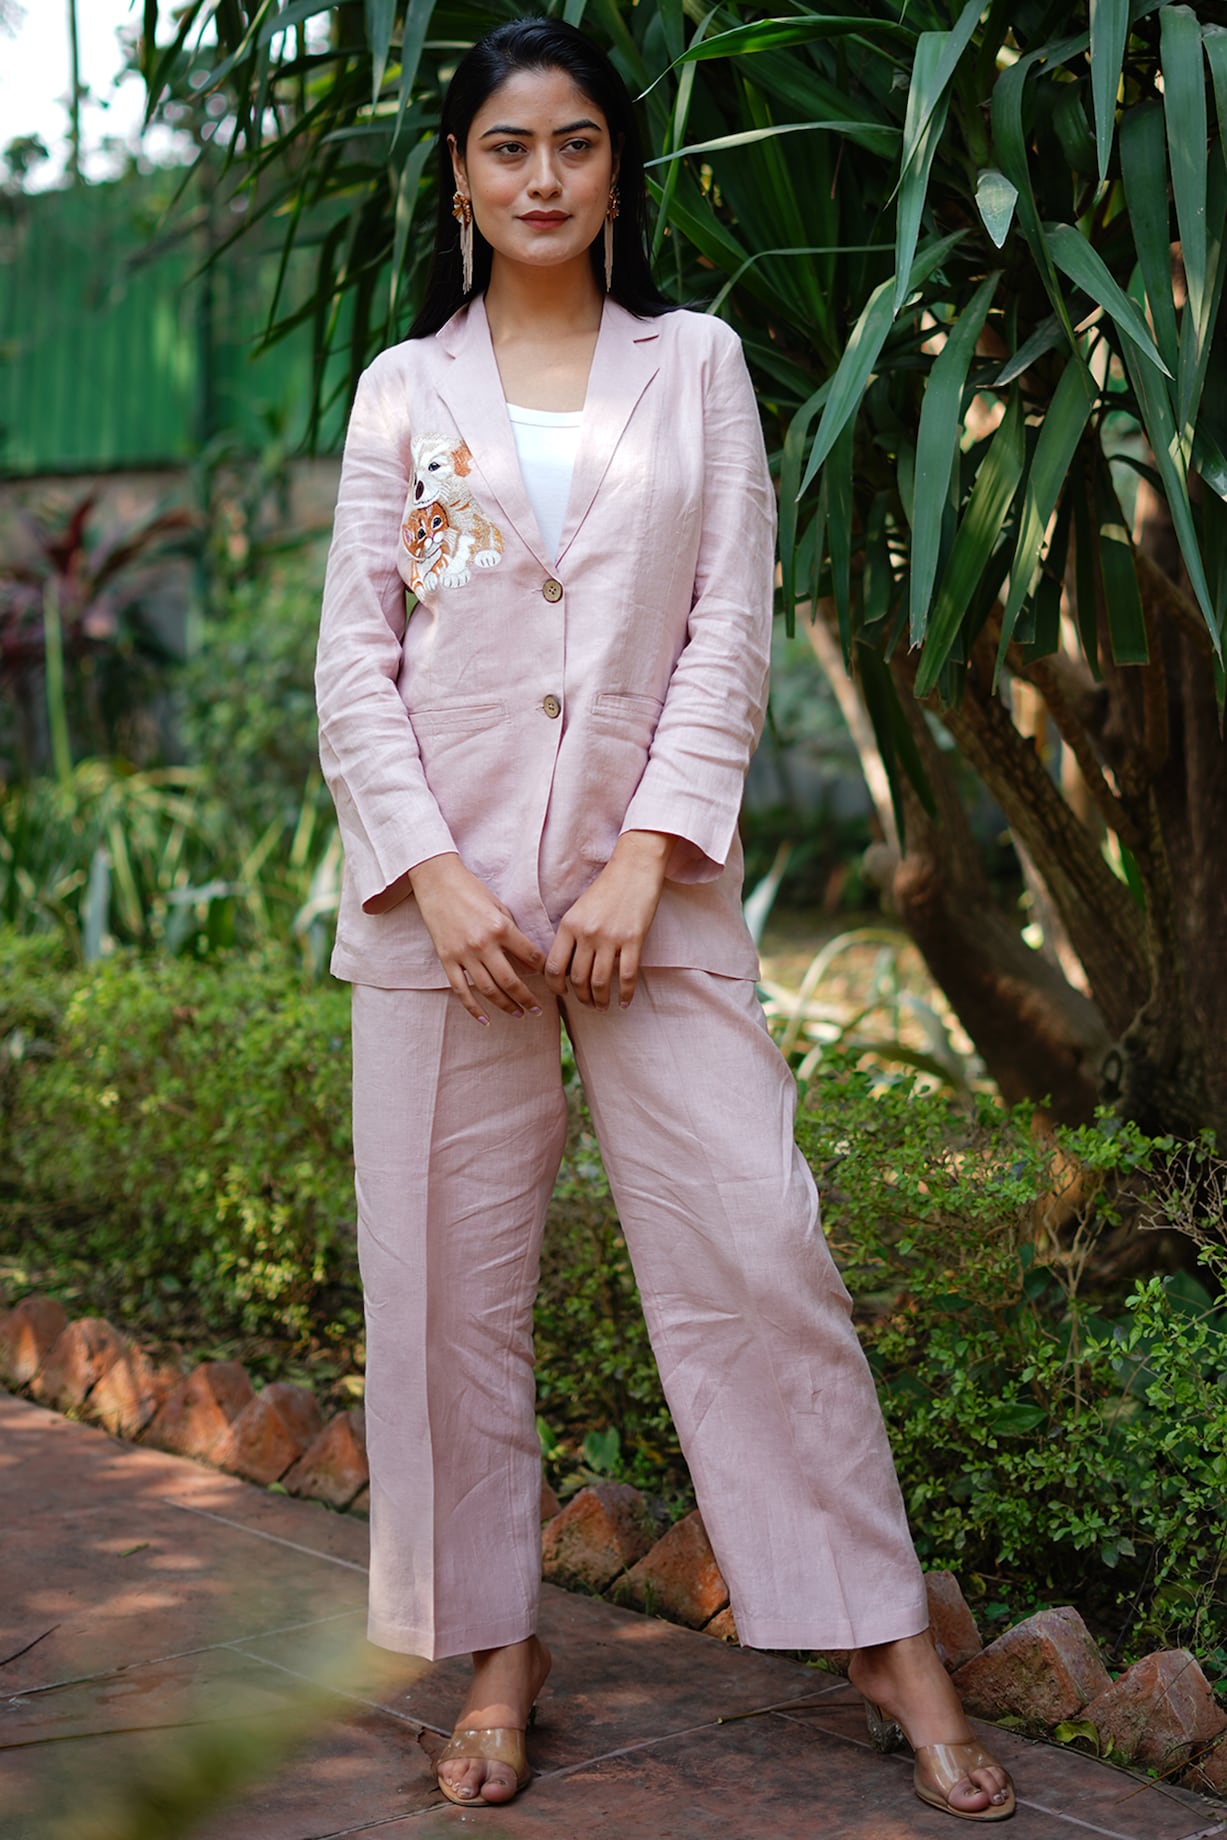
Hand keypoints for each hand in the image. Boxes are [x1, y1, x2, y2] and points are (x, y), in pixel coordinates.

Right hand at [409, 853, 544, 1022]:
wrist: (438, 882)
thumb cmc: (472, 891)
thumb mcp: (500, 907)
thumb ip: (513, 933)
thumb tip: (529, 960)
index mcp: (502, 928)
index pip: (531, 957)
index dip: (544, 970)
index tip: (550, 978)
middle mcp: (484, 944)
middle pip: (511, 981)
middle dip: (527, 999)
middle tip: (538, 1010)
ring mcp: (464, 954)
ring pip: (488, 990)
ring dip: (506, 1005)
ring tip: (518, 1014)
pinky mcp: (447, 960)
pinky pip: (461, 991)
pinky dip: (473, 1008)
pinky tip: (485, 1020)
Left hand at [545, 831, 670, 1009]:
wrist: (634, 868)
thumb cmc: (606, 888)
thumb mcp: (579, 909)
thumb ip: (571, 935)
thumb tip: (564, 967)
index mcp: (569, 925)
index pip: (554, 967)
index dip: (555, 987)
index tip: (562, 994)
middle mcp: (587, 934)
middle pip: (577, 978)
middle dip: (581, 997)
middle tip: (586, 1004)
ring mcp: (610, 938)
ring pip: (600, 982)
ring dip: (600, 1000)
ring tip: (602, 1006)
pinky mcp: (633, 939)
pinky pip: (627, 976)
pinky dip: (626, 993)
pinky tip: (625, 1001)